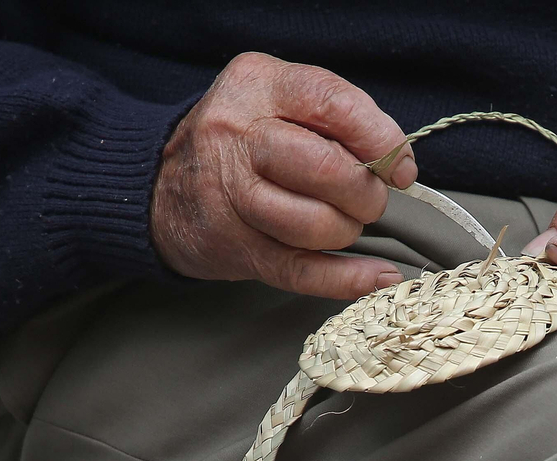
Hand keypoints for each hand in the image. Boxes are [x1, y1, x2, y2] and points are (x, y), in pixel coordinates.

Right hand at [151, 51, 416, 297]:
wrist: (157, 185)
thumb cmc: (240, 141)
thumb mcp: (276, 99)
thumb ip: (335, 118)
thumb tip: (396, 164)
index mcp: (258, 85)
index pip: (333, 104)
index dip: (380, 140)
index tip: (399, 166)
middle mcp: (237, 135)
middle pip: (325, 168)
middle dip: (365, 193)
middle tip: (369, 200)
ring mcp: (230, 194)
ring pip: (313, 224)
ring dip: (347, 230)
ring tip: (345, 223)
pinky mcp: (233, 245)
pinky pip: (301, 270)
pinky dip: (348, 278)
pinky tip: (375, 275)